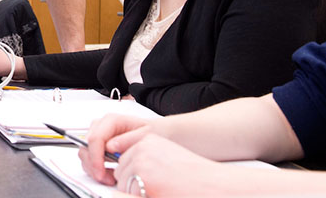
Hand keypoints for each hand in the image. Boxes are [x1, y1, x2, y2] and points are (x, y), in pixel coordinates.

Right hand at [78, 114, 152, 184]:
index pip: (94, 139)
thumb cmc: (151, 132)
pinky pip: (89, 158)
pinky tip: (110, 173)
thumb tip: (109, 146)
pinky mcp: (97, 146)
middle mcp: (101, 127)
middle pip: (86, 147)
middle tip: (106, 178)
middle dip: (93, 165)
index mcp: (111, 121)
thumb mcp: (146, 135)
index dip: (95, 157)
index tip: (101, 172)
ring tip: (111, 177)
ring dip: (94, 169)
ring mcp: (97, 136)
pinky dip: (96, 169)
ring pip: (85, 154)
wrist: (155, 133)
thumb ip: (127, 139)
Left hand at [110, 133, 224, 196]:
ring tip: (161, 189)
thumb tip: (117, 166)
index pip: (125, 159)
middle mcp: (142, 147)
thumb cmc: (194, 176)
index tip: (155, 178)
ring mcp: (141, 161)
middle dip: (134, 184)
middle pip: (121, 171)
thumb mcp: (166, 157)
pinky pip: (127, 194)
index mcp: (149, 139)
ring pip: (122, 184)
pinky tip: (160, 193)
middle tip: (160, 186)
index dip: (137, 174)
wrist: (214, 185)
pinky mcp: (143, 178)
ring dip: (137, 192)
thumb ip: (144, 158)